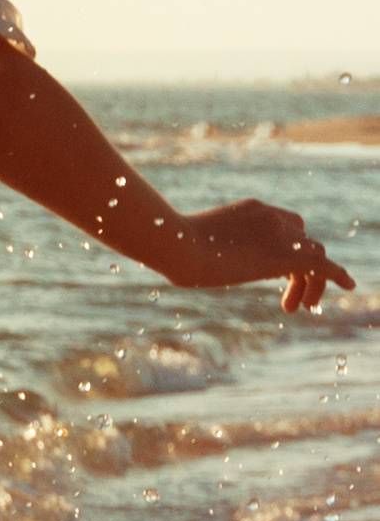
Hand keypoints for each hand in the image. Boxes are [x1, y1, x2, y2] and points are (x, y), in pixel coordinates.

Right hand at [154, 199, 354, 312]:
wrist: (178, 244)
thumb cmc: (170, 248)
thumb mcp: (189, 246)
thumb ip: (202, 251)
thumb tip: (179, 261)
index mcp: (251, 211)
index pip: (283, 226)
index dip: (286, 251)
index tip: (277, 276)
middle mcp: (272, 218)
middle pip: (302, 240)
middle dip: (300, 268)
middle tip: (291, 300)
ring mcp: (280, 233)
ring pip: (313, 254)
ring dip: (311, 282)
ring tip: (304, 308)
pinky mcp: (285, 254)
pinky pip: (322, 264)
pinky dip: (337, 275)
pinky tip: (349, 286)